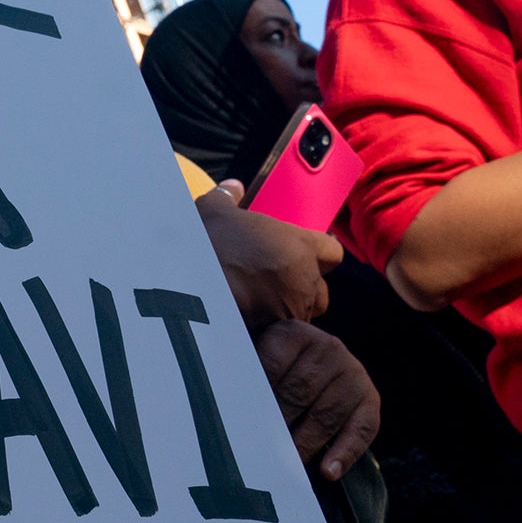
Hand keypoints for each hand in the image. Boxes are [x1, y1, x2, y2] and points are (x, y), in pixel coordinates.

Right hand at [196, 180, 341, 327]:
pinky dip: (272, 331)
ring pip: (303, 315)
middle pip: (320, 291)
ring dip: (289, 313)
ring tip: (262, 307)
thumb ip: (227, 197)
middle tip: (277, 285)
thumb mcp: (213, 211)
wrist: (189, 289)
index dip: (320, 255)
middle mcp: (305, 280)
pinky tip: (250, 325)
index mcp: (300, 246)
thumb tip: (233, 187)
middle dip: (303, 291)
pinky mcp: (277, 335)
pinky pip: (283, 335)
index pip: (332, 253)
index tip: (304, 255)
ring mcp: (293, 311)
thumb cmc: (209, 243)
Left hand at [252, 319, 380, 480]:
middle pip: (299, 392)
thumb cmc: (278, 366)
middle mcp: (328, 348)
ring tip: (286, 467)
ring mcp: (352, 373)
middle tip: (259, 452)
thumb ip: (245, 372)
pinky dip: (344, 453)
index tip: (240, 423)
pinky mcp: (370, 399)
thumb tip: (225, 402)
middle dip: (278, 424)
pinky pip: (361, 430)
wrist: (319, 358)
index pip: (272, 366)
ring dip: (305, 444)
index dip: (257, 397)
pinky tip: (328, 472)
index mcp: (294, 334)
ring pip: (326, 415)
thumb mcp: (261, 354)